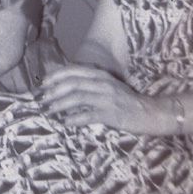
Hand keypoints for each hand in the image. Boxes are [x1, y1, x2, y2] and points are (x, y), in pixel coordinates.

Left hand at [39, 64, 171, 134]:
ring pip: (78, 97)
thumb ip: (90, 83)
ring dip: (60, 104)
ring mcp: (107, 98)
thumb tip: (65, 87)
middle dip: (54, 90)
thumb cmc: (126, 101)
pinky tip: (65, 123)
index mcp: (100, 75)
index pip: (73, 70)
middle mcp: (102, 83)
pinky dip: (75, 119)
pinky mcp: (112, 113)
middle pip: (73, 83)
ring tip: (49, 111)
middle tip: (41, 99)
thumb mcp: (108, 86)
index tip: (43, 84)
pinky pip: (89, 115)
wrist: (151, 112)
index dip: (56, 76)